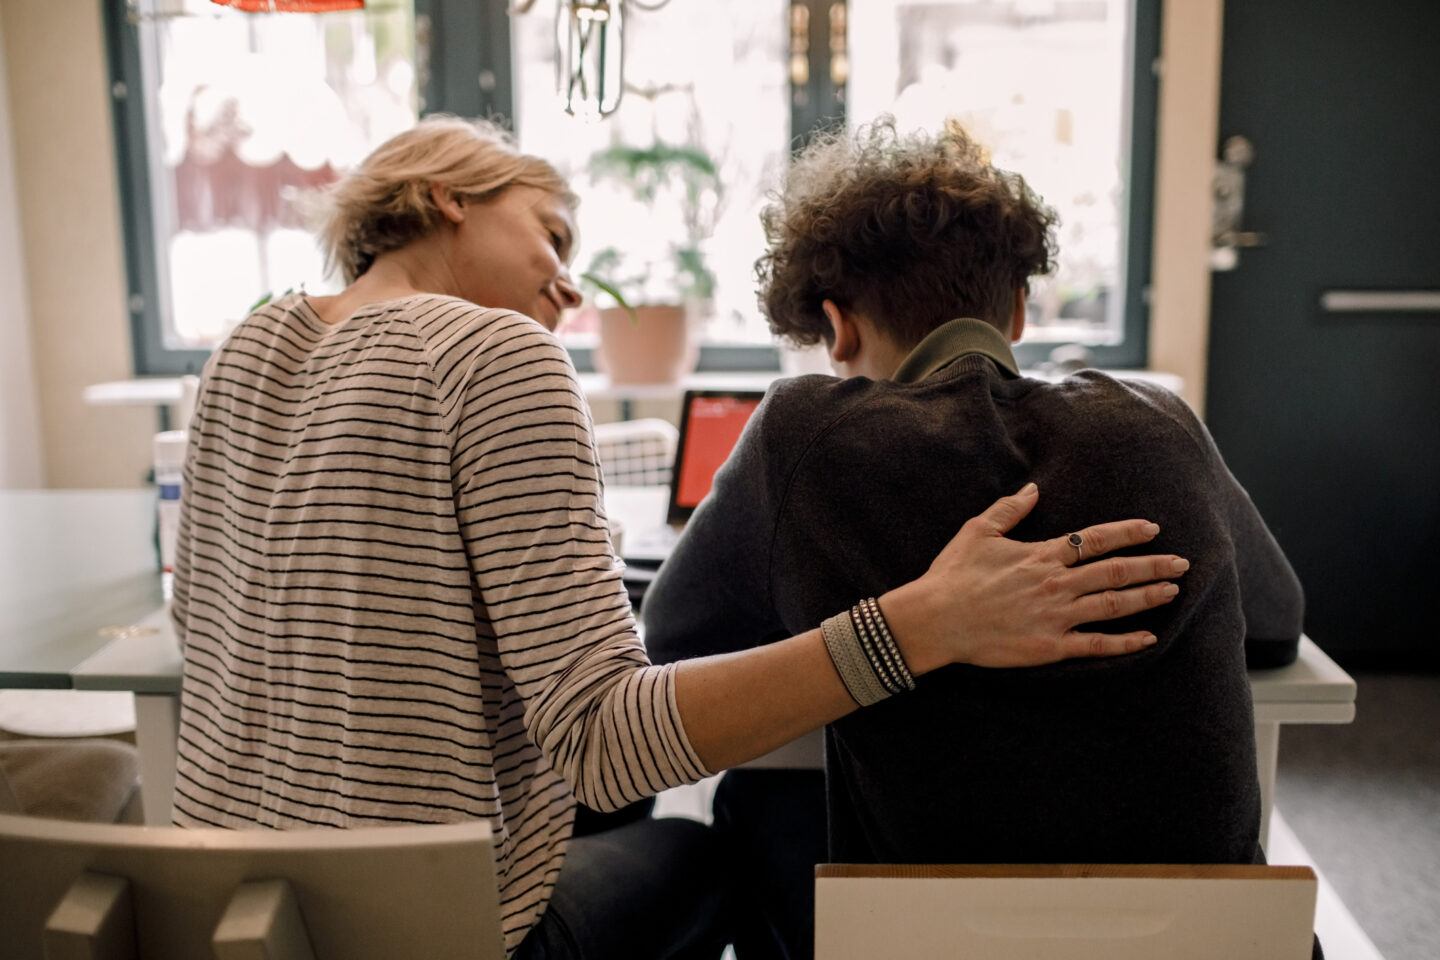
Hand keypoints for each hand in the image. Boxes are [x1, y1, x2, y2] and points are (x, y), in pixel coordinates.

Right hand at [881, 483, 1186, 672]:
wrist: (937, 618)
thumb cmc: (953, 574)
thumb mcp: (977, 531)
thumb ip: (1009, 509)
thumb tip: (1033, 489)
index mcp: (1041, 555)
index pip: (1094, 540)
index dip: (1127, 533)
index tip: (1153, 529)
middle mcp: (1056, 583)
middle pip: (1115, 572)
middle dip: (1153, 566)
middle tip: (1183, 563)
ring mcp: (1056, 616)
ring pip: (1113, 605)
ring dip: (1147, 597)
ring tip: (1173, 591)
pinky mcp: (1050, 646)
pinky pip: (1096, 645)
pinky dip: (1124, 642)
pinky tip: (1148, 639)